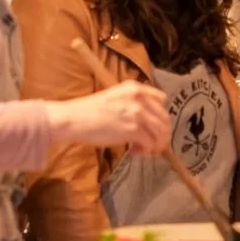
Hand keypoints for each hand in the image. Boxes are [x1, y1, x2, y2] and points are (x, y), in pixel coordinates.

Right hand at [46, 80, 170, 154]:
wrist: (74, 118)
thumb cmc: (89, 110)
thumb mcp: (115, 96)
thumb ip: (132, 102)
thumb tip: (146, 120)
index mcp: (135, 88)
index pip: (161, 99)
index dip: (161, 115)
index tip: (156, 126)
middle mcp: (139, 98)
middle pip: (164, 118)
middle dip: (162, 134)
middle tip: (154, 144)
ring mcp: (137, 113)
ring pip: (161, 132)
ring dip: (156, 144)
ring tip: (145, 150)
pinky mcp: (133, 129)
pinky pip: (150, 143)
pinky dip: (146, 150)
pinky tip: (135, 152)